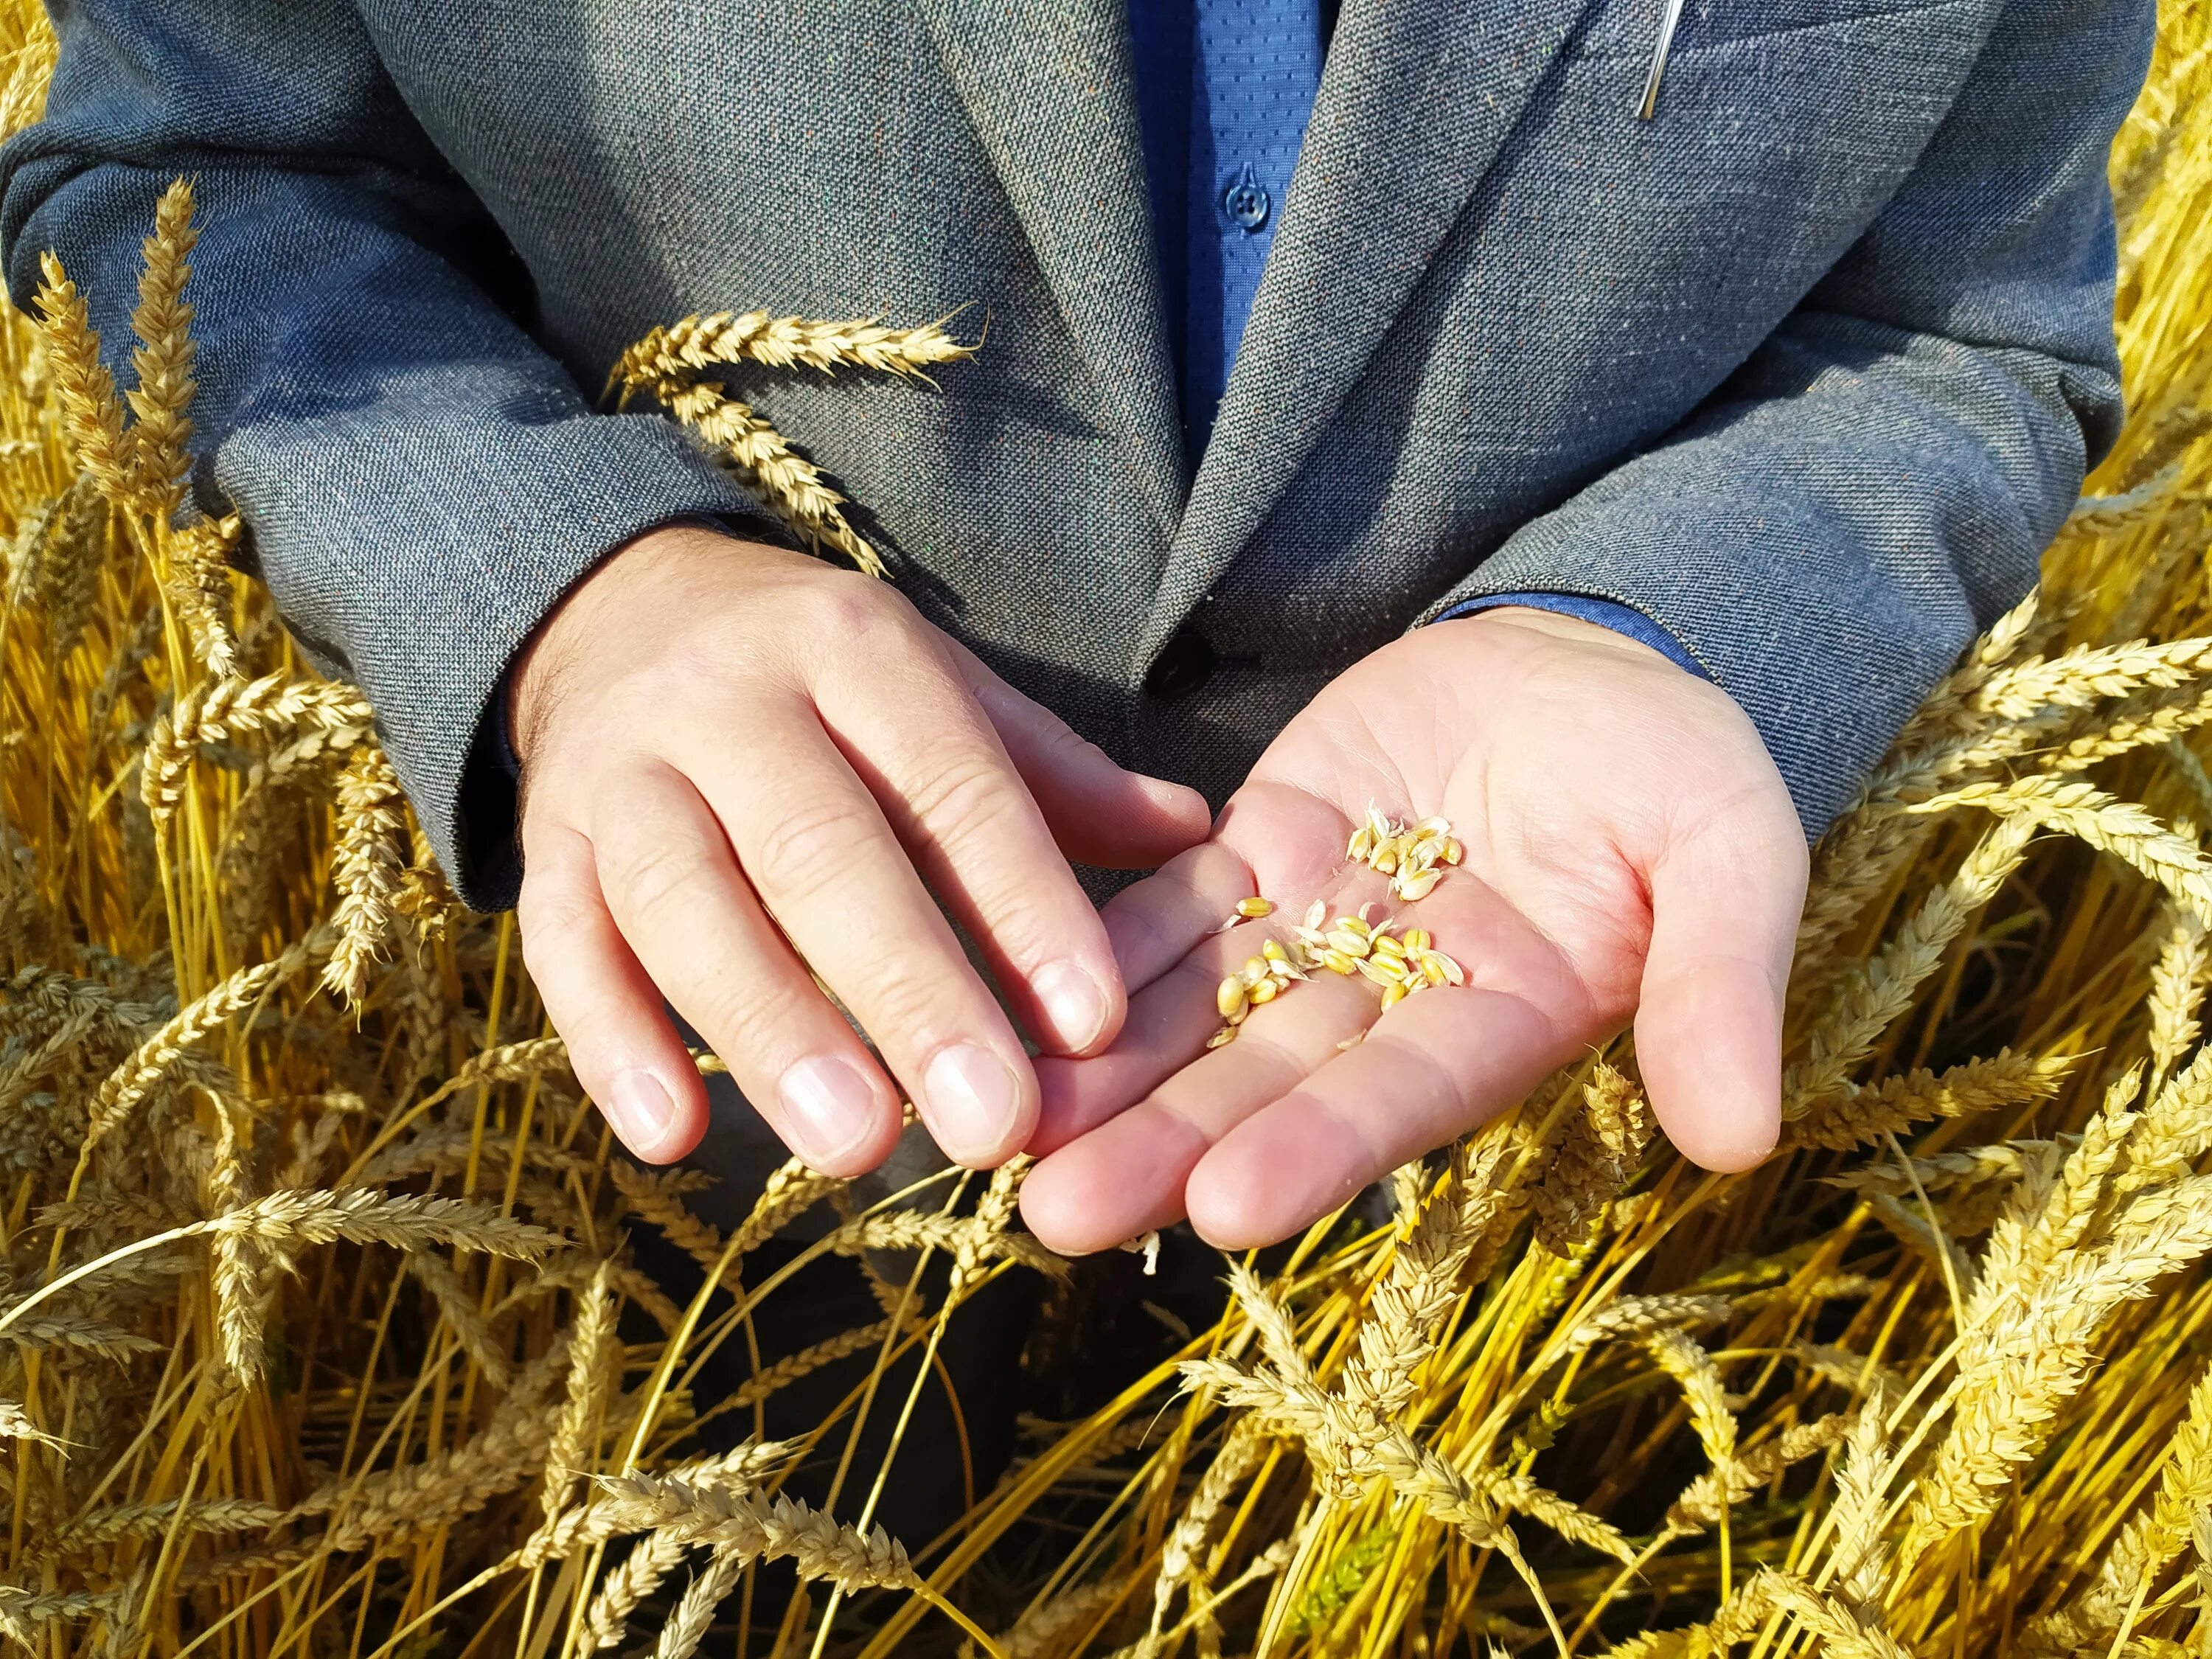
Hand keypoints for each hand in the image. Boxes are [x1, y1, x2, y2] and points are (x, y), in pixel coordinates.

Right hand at [510, 523, 1210, 1173]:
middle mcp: (732, 699)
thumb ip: (1055, 778)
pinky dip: (610, 1044)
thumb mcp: (940, 694)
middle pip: (820, 848)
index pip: (955, 783)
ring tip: (856, 1146)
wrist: (618, 607)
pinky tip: (673, 1137)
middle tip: (991, 1124)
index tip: (1094, 1022)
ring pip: (687, 899)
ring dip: (770, 1028)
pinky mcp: (544, 842)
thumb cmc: (822, 683)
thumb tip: (1202, 846)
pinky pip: (564, 945)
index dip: (1025, 902)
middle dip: (910, 990)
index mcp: (858, 651)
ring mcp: (622, 769)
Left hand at [1016, 607, 1807, 1253]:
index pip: (1404, 1099)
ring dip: (1104, 1071)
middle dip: (1165, 1146)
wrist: (1596, 663)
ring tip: (1003, 1131)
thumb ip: (1719, 987)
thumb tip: (1741, 1143)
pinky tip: (1005, 990)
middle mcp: (1393, 1003)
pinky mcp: (1260, 848)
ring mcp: (1318, 928)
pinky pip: (1172, 904)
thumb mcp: (1731, 856)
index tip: (1228, 1211)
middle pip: (1268, 1083)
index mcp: (1507, 1023)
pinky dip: (1097, 946)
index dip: (1321, 1150)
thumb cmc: (1683, 769)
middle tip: (1054, 1214)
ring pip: (1198, 1011)